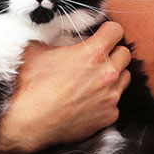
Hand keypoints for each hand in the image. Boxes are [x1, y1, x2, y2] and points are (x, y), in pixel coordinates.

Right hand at [0, 21, 131, 153]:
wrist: (28, 123)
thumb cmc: (30, 85)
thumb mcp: (37, 50)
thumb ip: (54, 41)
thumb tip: (54, 38)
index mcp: (93, 53)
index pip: (116, 30)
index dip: (107, 31)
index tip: (101, 35)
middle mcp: (107, 73)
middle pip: (125, 54)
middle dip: (113, 53)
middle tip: (97, 58)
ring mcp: (111, 96)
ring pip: (125, 77)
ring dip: (113, 75)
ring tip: (94, 80)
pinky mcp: (109, 116)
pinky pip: (115, 102)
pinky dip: (106, 100)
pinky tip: (88, 102)